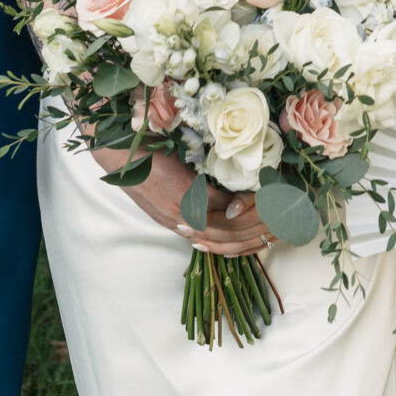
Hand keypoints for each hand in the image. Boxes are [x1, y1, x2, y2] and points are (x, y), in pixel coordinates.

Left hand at [98, 149, 272, 255]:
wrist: (119, 155)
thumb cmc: (142, 165)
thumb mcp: (165, 191)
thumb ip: (188, 198)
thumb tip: (212, 192)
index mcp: (177, 223)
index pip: (216, 240)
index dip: (241, 239)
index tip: (262, 229)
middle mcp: (181, 224)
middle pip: (225, 237)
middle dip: (253, 231)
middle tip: (277, 223)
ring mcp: (184, 211)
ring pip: (226, 225)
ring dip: (251, 217)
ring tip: (272, 209)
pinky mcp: (186, 194)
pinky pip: (220, 203)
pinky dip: (240, 200)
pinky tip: (255, 194)